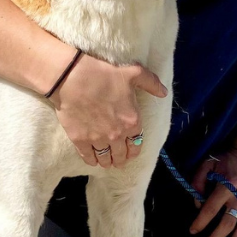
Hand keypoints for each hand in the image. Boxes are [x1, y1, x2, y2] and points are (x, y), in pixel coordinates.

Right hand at [48, 53, 166, 167]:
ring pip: (105, 158)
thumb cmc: (104, 74)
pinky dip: (92, 161)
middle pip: (121, 155)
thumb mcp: (133, 73)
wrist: (73, 78)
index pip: (137, 144)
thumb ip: (151, 83)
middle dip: (121, 159)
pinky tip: (93, 160)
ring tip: (106, 162)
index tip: (131, 151)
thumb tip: (164, 92)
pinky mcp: (80, 140)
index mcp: (132, 122)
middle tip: (118, 160)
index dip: (134, 149)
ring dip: (108, 162)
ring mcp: (98, 139)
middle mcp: (117, 135)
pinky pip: (88, 157)